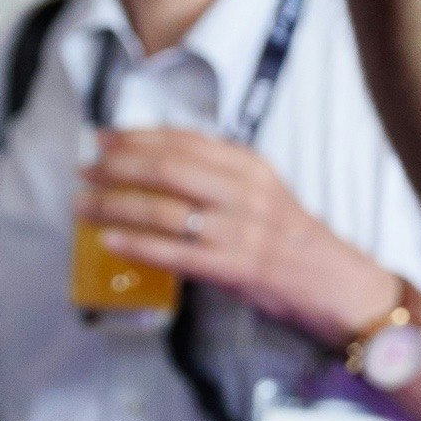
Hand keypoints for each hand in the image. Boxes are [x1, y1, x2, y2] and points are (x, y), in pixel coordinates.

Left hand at [83, 129, 398, 344]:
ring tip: (83, 206)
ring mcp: (239, 231)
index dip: (137, 137)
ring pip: (163, 209)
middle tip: (84, 169)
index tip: (103, 138)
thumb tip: (160, 166)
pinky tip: (110, 241)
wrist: (337, 283)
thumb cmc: (294, 240)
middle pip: (167, 169)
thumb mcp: (264, 193)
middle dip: (117, 166)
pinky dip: (136, 245)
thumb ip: (222, 177)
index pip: (185, 141)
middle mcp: (245, 193)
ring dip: (115, 206)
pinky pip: (173, 253)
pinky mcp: (234, 268)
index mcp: (252, 167)